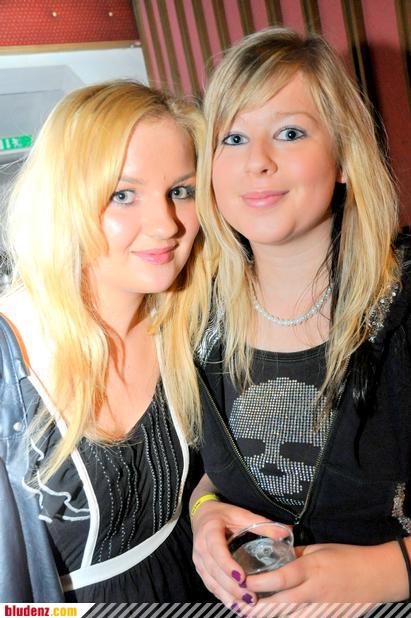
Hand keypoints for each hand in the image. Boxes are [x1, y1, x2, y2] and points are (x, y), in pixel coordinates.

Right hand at [191, 499, 267, 607]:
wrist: (202, 514)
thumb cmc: (223, 514)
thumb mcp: (241, 514)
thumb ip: (261, 523)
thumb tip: (286, 532)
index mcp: (209, 531)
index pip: (216, 550)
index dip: (227, 565)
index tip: (242, 578)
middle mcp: (201, 547)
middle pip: (214, 571)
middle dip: (232, 587)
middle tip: (251, 598)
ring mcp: (198, 560)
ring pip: (211, 582)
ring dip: (227, 596)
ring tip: (246, 606)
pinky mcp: (200, 569)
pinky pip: (210, 585)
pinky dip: (222, 597)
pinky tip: (236, 605)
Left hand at [245, 540, 407, 610]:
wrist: (377, 575)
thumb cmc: (348, 557)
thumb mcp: (320, 549)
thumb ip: (297, 555)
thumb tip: (277, 555)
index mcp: (310, 569)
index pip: (280, 578)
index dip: (259, 582)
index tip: (243, 582)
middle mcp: (313, 592)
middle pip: (280, 605)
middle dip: (258, 607)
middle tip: (239, 605)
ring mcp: (321, 609)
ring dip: (270, 616)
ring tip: (252, 614)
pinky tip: (277, 616)